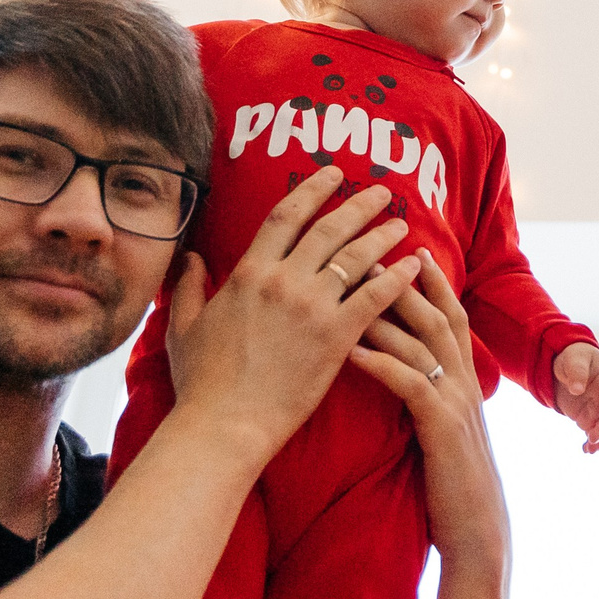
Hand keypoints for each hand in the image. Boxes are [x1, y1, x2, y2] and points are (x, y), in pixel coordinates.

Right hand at [164, 175, 413, 472]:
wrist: (224, 425)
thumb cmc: (201, 382)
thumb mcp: (184, 326)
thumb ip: (189, 286)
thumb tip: (191, 257)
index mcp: (249, 273)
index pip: (286, 215)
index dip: (312, 188)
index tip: (333, 173)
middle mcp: (284, 280)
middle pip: (330, 229)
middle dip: (360, 205)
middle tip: (384, 192)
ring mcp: (313, 307)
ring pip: (357, 258)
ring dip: (384, 236)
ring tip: (403, 225)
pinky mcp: (337, 336)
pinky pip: (375, 297)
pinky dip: (398, 277)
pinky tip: (414, 267)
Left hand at [350, 256, 510, 598]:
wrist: (478, 535)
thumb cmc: (453, 488)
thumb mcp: (444, 434)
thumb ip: (431, 401)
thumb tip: (409, 378)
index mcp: (467, 382)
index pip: (452, 316)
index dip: (433, 281)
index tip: (409, 248)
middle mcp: (466, 383)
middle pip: (437, 314)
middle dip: (406, 278)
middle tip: (372, 245)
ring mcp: (457, 402)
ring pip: (422, 340)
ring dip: (386, 308)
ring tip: (352, 282)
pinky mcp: (442, 427)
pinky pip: (408, 382)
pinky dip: (380, 360)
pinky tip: (351, 347)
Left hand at [551, 342, 598, 452]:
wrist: (567, 365)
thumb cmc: (574, 357)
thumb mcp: (573, 359)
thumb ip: (577, 372)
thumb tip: (577, 389)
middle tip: (594, 436)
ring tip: (591, 448)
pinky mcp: (589, 417)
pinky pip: (594, 431)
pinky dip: (592, 442)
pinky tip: (586, 450)